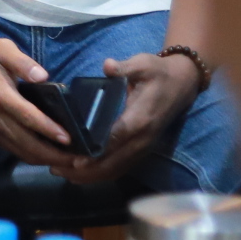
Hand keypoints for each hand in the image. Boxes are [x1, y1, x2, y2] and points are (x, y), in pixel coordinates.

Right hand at [0, 39, 86, 171]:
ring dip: (47, 160)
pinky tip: (51, 156)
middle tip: (79, 159)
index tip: (68, 138)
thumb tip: (42, 76)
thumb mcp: (3, 48)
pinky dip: (35, 157)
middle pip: (27, 143)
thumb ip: (22, 62)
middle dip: (54, 154)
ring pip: (22, 152)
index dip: (48, 129)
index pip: (27, 117)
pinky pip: (15, 151)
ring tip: (70, 161)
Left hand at [57, 52, 200, 184]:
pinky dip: (102, 174)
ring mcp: (144, 146)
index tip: (76, 161)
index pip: (117, 138)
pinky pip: (122, 167)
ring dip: (91, 176)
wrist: (183, 84)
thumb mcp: (143, 64)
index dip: (97, 151)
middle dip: (86, 170)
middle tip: (57, 169)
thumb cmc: (158, 72)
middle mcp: (143, 138)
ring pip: (117, 169)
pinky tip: (82, 176)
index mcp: (140, 118)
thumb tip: (108, 66)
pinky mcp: (142, 149)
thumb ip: (125, 67)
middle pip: (114, 162)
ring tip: (62, 174)